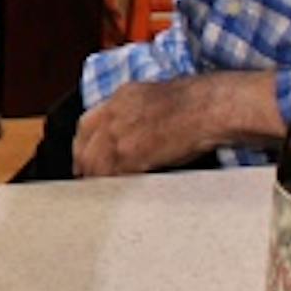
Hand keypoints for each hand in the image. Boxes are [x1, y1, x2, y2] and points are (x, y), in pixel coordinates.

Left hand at [71, 71, 281, 176]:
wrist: (208, 107)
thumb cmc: (193, 103)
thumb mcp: (153, 96)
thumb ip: (133, 111)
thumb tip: (129, 131)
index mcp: (119, 98)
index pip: (85, 124)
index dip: (82, 145)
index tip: (82, 159)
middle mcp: (114, 115)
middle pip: (84, 146)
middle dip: (84, 165)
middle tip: (87, 180)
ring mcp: (120, 135)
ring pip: (95, 163)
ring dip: (95, 178)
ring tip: (101, 191)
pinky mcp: (132, 155)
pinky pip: (112, 175)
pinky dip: (110, 185)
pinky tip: (114, 193)